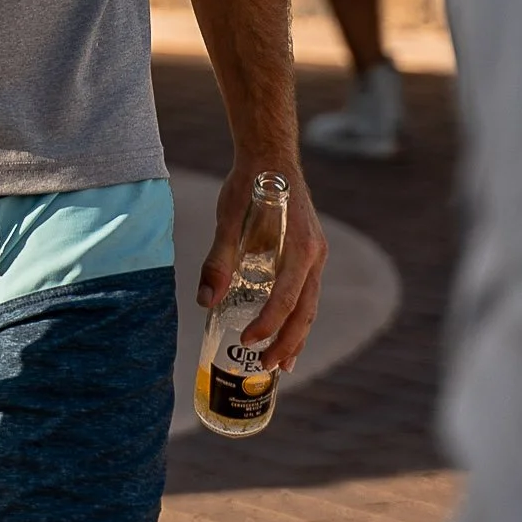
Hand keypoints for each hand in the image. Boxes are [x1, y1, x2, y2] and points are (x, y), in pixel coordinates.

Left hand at [197, 164, 328, 372]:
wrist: (272, 155)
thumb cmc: (250, 185)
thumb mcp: (229, 219)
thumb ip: (219, 260)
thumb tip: (204, 301)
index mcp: (300, 247)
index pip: (286, 298)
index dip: (268, 324)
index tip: (247, 340)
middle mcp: (315, 255)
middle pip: (305, 311)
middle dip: (286, 343)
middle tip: (265, 367)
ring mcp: (316, 256)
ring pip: (310, 306)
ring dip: (296, 337)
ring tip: (280, 365)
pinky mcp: (310, 254)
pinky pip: (307, 294)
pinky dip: (297, 317)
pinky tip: (284, 334)